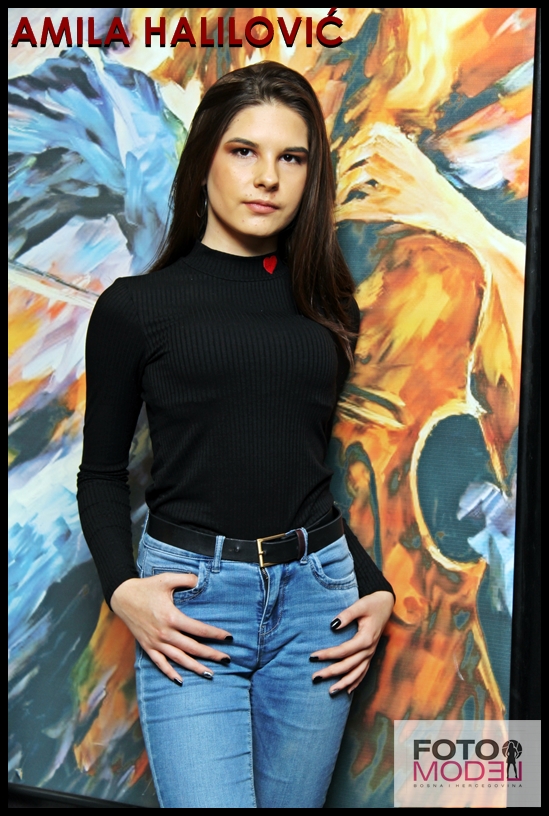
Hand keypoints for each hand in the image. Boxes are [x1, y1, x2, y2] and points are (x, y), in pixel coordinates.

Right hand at [110, 573, 231, 684]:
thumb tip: (202, 579)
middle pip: (192, 648)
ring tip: (210, 673)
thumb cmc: (146, 587)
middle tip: (227, 659)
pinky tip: (180, 680)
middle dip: (211, 654)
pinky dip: (169, 673)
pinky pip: (159, 663)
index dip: (215, 634)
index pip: (198, 629)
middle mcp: (164, 633)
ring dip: (194, 667)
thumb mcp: (167, 579)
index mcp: (171, 617)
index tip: (229, 637)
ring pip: (178, 659)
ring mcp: (155, 642)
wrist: (122, 596)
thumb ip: (186, 579)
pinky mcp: (147, 646)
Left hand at [310, 590, 393, 694]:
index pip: (343, 650)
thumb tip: (333, 625)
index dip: (328, 654)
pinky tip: (347, 691)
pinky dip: (355, 682)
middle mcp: (369, 650)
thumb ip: (346, 615)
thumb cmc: (372, 604)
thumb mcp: (360, 605)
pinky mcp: (370, 654)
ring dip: (343, 683)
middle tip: (315, 677)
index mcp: (366, 639)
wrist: (385, 604)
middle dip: (331, 672)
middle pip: (348, 665)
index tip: (313, 656)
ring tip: (330, 691)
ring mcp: (370, 654)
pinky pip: (363, 672)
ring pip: (356, 673)